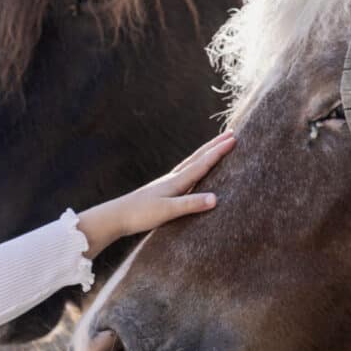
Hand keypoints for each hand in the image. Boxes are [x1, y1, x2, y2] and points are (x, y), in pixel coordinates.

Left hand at [75, 131, 234, 258]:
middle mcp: (173, 178)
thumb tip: (216, 199)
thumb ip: (190, 205)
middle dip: (215, 146)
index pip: (202, 163)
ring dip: (205, 153)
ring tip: (216, 145)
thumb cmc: (140, 214)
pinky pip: (185, 173)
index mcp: (176, 182)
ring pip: (191, 163)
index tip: (234, 139)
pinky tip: (195, 170)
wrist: (116, 217)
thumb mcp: (167, 211)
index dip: (219, 152)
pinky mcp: (163, 190)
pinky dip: (195, 166)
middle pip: (197, 157)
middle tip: (231, 133)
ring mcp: (167, 183)